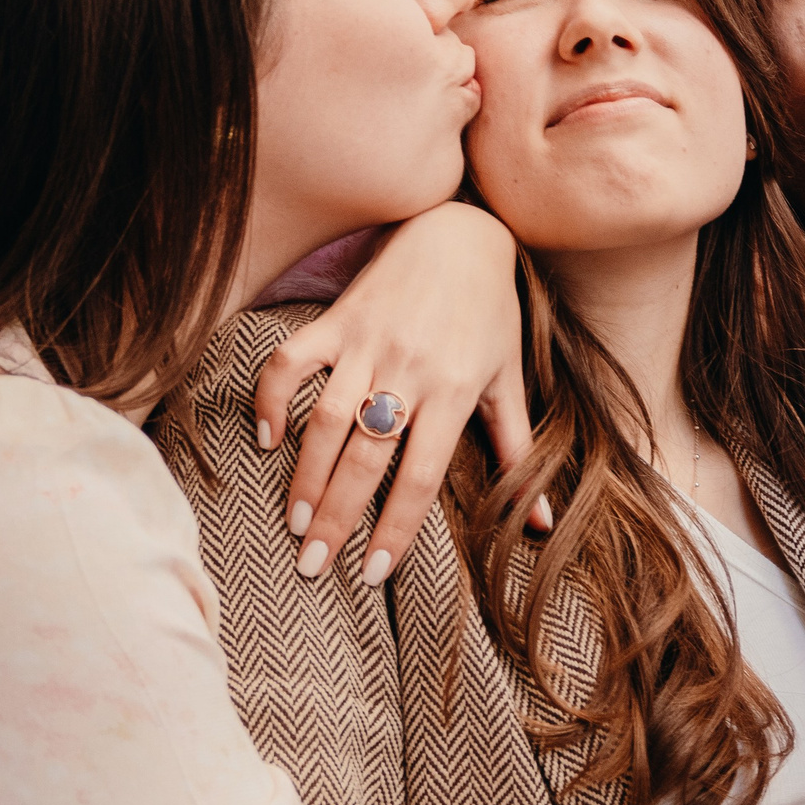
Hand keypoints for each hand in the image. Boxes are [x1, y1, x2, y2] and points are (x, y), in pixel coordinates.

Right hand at [252, 202, 541, 585]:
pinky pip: (292, 361)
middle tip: (312, 565)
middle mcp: (410, 369)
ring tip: (293, 522)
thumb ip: (516, 452)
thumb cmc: (489, 312)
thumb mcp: (508, 380)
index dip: (395, 527)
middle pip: (368, 458)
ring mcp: (368, 342)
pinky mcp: (337, 318)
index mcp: (455, 390)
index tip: (372, 572)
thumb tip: (539, 524)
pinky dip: (272, 398)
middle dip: (337, 517)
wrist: (460, 231)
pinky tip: (265, 440)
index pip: (421, 475)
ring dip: (305, 475)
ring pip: (327, 418)